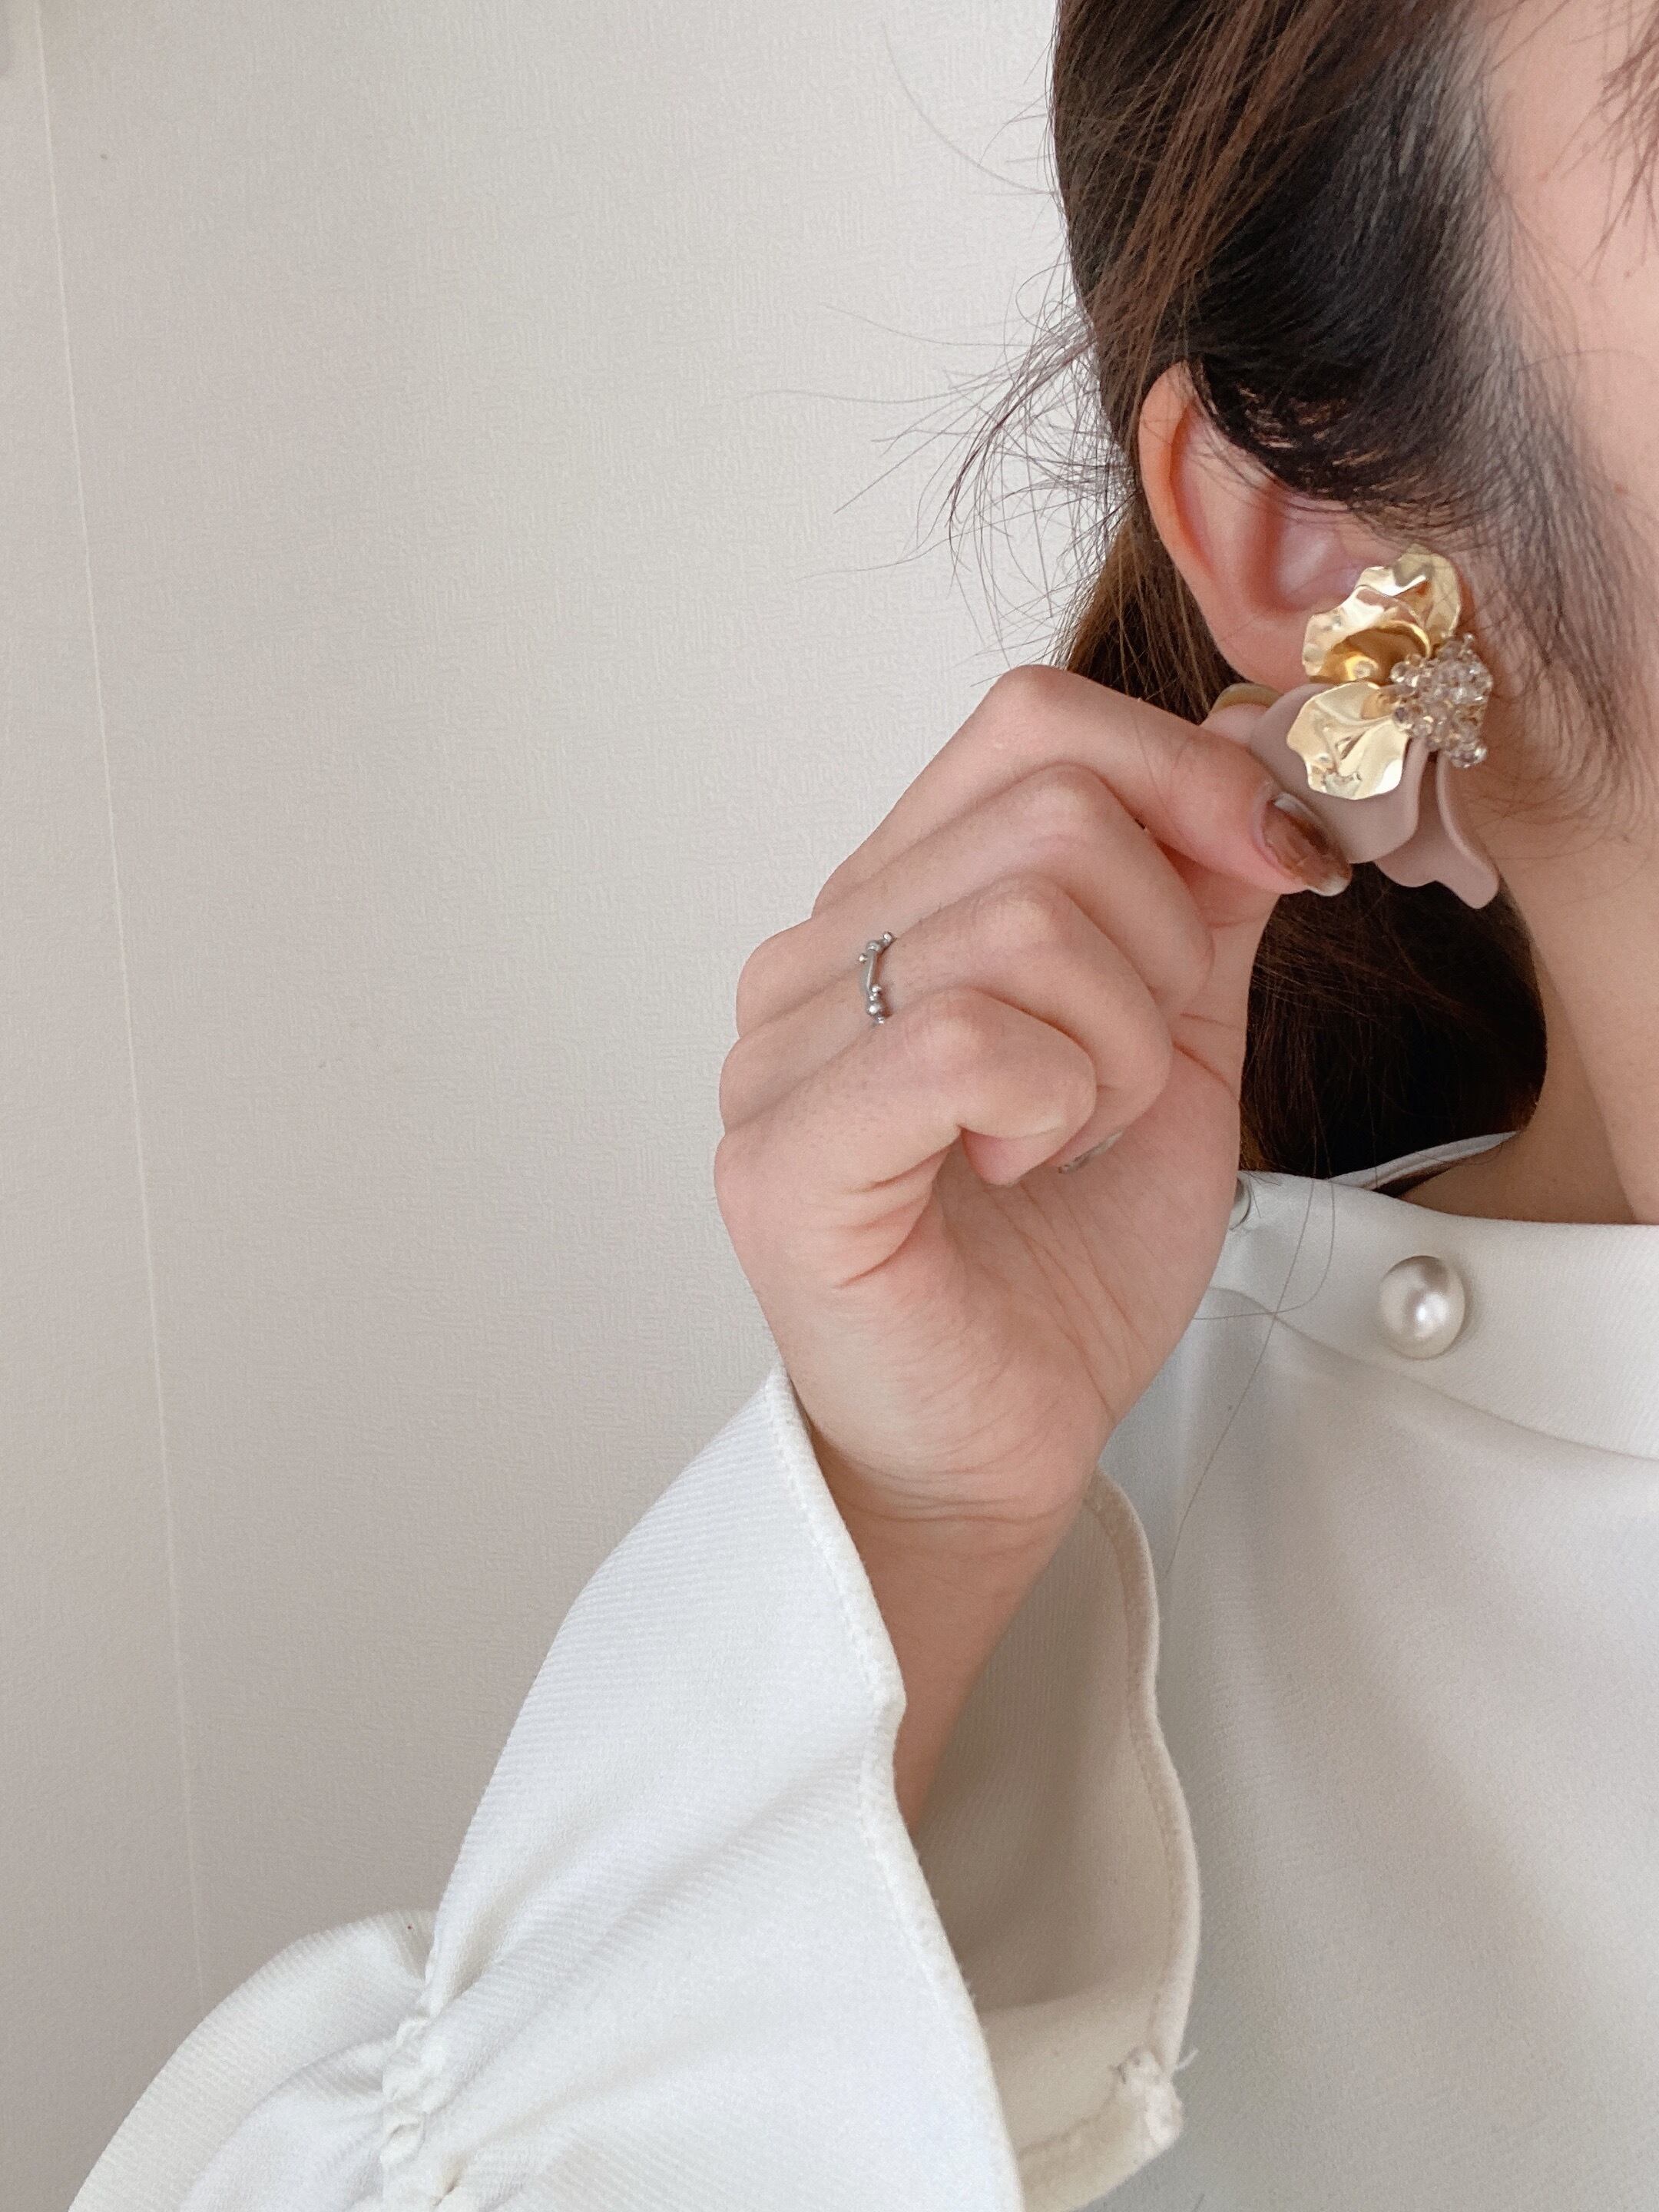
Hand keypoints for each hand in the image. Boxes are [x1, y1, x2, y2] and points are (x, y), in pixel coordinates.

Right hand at [715, 664, 1349, 1542]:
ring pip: (1026, 924)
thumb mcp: (1171, 1048)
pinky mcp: (784, 1157)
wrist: (994, 1445)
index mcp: (890, 905)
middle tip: (1131, 1079)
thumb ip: (1197, 904)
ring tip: (1071, 1139)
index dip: (1187, 773)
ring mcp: (780, 1052)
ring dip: (1119, 1053)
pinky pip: (971, 1042)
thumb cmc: (1059, 1265)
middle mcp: (812, 956)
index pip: (1028, 724)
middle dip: (1166, 951)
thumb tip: (1255, 756)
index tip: (1283, 869)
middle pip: (1051, 810)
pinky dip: (1055, 1105)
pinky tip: (1020, 1168)